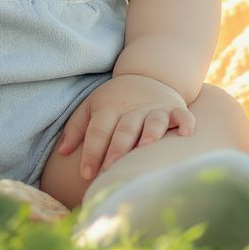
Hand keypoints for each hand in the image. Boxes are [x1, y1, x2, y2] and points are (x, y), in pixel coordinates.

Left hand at [57, 74, 195, 180]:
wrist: (146, 75)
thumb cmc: (114, 100)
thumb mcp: (91, 107)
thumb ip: (76, 128)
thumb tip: (62, 153)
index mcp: (108, 108)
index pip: (98, 130)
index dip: (91, 152)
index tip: (86, 174)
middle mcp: (132, 108)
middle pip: (124, 129)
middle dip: (117, 149)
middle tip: (111, 170)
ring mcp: (155, 108)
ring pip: (152, 121)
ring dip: (149, 133)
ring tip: (145, 148)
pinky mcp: (175, 109)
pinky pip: (183, 115)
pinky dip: (186, 123)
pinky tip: (186, 134)